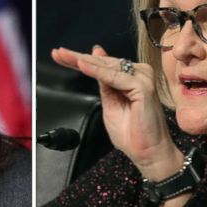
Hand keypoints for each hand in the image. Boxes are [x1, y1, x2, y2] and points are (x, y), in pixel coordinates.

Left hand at [51, 45, 182, 179]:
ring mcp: (142, 79)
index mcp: (129, 77)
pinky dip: (97, 72)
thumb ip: (102, 81)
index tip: (60, 54)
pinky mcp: (143, 87)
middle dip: (78, 58)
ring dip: (85, 62)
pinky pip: (115, 77)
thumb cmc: (132, 133)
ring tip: (66, 57)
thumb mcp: (109, 102)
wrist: (147, 153)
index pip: (101, 64)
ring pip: (107, 67)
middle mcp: (138, 74)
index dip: (80, 59)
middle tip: (59, 53)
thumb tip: (95, 56)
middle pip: (103, 63)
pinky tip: (83, 66)